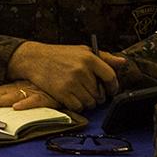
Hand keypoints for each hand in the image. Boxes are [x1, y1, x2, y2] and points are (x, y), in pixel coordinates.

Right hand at [0, 42, 128, 110]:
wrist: (33, 58)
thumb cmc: (59, 54)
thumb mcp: (82, 50)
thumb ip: (104, 57)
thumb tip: (123, 63)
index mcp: (89, 58)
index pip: (110, 76)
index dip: (113, 86)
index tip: (111, 90)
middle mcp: (81, 70)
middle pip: (100, 93)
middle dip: (99, 96)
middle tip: (93, 94)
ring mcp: (71, 82)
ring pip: (90, 102)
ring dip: (88, 102)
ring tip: (82, 96)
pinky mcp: (61, 92)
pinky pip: (77, 106)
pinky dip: (78, 106)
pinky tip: (73, 99)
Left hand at [0, 82, 57, 111]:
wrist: (72, 81)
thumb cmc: (52, 85)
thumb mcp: (35, 87)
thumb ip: (22, 92)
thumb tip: (10, 102)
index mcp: (20, 85)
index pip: (0, 89)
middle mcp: (25, 87)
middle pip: (2, 92)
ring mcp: (35, 91)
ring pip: (14, 96)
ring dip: (1, 100)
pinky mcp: (48, 97)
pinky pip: (36, 101)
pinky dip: (26, 104)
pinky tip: (17, 107)